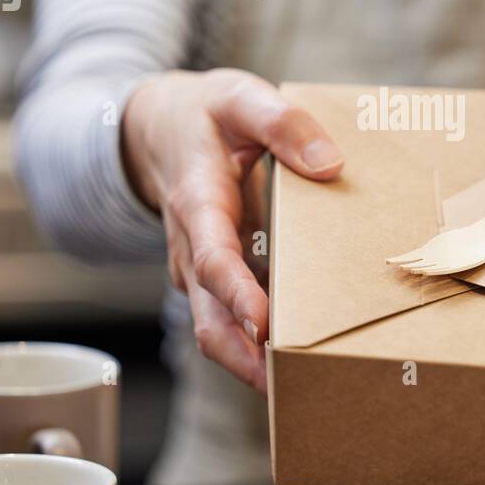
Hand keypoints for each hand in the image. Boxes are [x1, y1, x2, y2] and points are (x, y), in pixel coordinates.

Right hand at [121, 69, 343, 391]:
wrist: (156, 128)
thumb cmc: (204, 114)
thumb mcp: (240, 97)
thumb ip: (283, 122)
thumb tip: (328, 163)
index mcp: (198, 203)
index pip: (214, 260)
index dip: (237, 296)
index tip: (265, 326)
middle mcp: (192, 247)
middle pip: (209, 320)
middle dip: (244, 359)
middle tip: (291, 387)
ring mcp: (201, 269)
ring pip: (217, 330)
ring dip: (252, 362)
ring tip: (304, 387)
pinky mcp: (215, 278)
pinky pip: (231, 320)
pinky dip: (257, 344)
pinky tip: (300, 359)